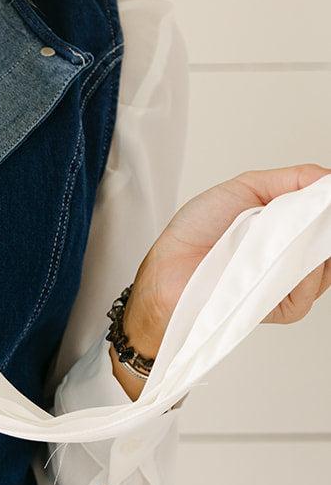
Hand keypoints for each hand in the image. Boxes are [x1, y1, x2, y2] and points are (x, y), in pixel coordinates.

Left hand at [130, 162, 330, 343]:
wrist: (168, 267)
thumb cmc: (198, 232)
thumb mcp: (247, 188)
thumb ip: (294, 179)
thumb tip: (329, 177)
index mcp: (291, 231)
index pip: (327, 224)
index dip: (327, 209)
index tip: (324, 198)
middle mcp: (297, 259)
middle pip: (330, 244)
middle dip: (325, 225)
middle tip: (314, 210)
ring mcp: (293, 284)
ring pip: (326, 266)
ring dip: (309, 242)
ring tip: (274, 231)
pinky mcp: (284, 307)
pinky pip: (308, 290)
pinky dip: (298, 271)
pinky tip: (277, 258)